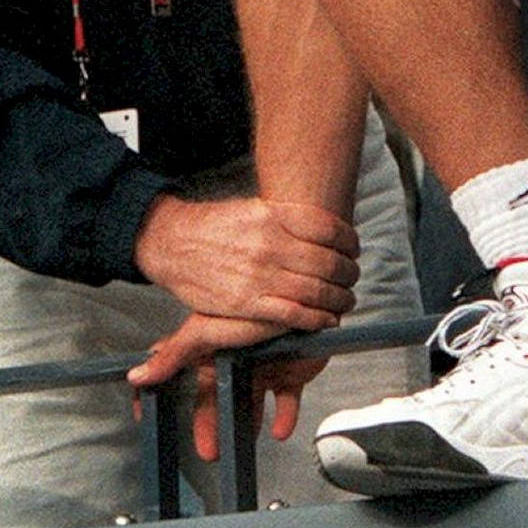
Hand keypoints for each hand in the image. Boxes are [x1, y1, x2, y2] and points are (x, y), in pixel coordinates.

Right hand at [127, 311, 327, 461]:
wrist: (308, 302)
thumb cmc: (256, 309)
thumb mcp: (205, 332)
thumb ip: (173, 353)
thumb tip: (136, 374)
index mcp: (212, 346)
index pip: (179, 367)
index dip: (162, 387)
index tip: (146, 410)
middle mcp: (236, 357)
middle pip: (215, 396)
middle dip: (209, 424)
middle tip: (206, 450)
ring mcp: (264, 365)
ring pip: (250, 403)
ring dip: (245, 426)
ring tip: (239, 447)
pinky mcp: (292, 371)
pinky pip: (287, 400)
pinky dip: (285, 416)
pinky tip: (279, 429)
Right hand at [132, 193, 359, 328]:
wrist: (174, 243)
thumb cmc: (216, 224)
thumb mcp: (254, 208)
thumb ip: (287, 219)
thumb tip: (323, 230)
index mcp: (273, 216)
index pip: (328, 228)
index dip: (348, 240)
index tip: (353, 248)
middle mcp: (270, 244)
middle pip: (327, 261)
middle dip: (348, 272)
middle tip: (352, 276)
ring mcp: (260, 274)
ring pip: (316, 290)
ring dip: (339, 298)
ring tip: (345, 299)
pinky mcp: (248, 303)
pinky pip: (294, 314)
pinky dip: (317, 319)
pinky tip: (327, 319)